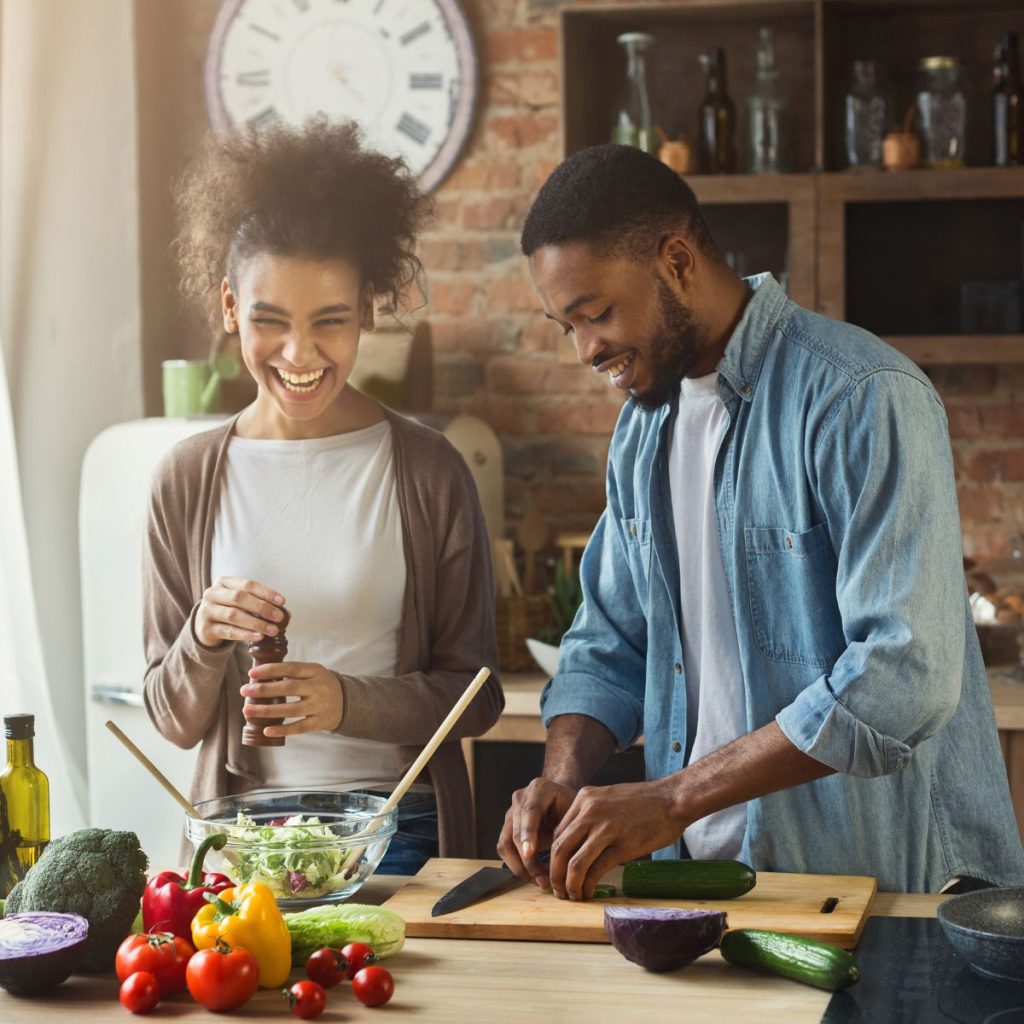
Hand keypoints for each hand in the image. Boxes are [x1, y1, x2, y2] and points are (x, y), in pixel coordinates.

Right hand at [194, 577, 285, 646]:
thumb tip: (287, 612)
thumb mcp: (241, 603)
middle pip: (240, 598)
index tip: (282, 601)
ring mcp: (207, 611)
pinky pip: (228, 631)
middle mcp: (212, 594)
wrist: (204, 626)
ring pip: (234, 615)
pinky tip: (259, 637)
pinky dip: (245, 634)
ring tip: (273, 630)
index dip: (266, 592)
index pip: (248, 584)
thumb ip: (260, 603)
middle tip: (279, 617)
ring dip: (256, 623)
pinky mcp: (205, 629)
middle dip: (262, 607)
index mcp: (223, 582)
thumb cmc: (229, 610)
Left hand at [240, 662, 343, 735]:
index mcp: (315, 671)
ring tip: (247, 711)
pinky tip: (266, 730)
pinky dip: (282, 729)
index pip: (291, 668)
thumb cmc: (321, 684)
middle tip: (244, 691)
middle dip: (264, 690)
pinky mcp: (319, 722)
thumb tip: (260, 674)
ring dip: (267, 710)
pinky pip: (299, 727)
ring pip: (290, 709)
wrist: (347, 701)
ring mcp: (319, 706)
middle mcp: (318, 687)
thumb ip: (293, 672)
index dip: (271, 670)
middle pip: (288, 688)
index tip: (252, 673)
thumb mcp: (313, 672)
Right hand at [496, 777, 576, 887]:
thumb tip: (570, 862)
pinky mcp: (506, 827)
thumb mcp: (576, 813)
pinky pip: (504, 849)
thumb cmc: (573, 807)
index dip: (528, 833)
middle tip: (544, 880)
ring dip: (520, 867)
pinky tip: (533, 876)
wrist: (562, 800)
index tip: (530, 853)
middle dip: (528, 860)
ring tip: (540, 882)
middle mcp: (521, 798)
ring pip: (505, 843)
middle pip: (516, 831)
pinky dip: (517, 866)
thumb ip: (570, 832)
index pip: (530, 811)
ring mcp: (511, 811)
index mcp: (540, 789)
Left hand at [548, 777, 688, 900]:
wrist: (673, 799)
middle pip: (559, 849)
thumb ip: (592, 816)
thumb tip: (579, 843)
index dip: (554, 857)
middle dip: (555, 874)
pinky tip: (590, 892)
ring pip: (574, 863)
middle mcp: (589, 811)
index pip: (557, 833)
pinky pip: (595, 870)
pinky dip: (588, 886)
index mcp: (584, 798)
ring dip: (569, 884)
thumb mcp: (609, 798)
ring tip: (572, 895)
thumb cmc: (644, 801)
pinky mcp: (621, 846)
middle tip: (558, 889)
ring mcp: (605, 828)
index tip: (557, 871)